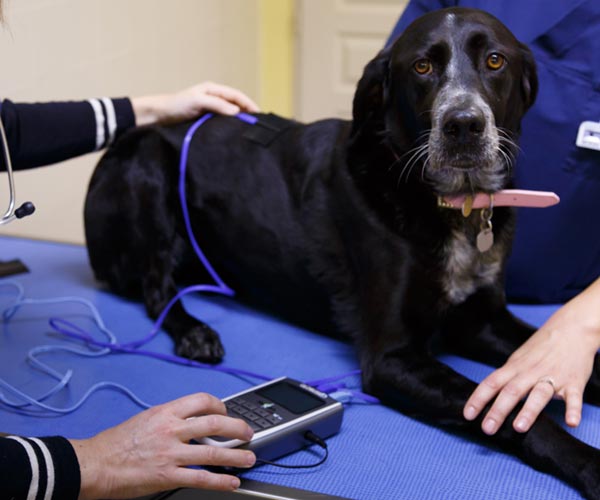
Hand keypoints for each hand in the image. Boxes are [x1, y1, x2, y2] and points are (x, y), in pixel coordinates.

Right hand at [70, 392, 255, 498]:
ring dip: (236, 455)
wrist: (94, 464)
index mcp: (165, 412)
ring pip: (213, 451)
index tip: (226, 411)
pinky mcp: (168, 476)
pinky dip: (220, 481)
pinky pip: (201, 478)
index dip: (220, 404)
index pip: (202, 400)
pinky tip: (231, 483)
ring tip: (249, 458)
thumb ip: (169, 420)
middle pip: (214, 422)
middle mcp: (171, 429)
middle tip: (247, 432)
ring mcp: (171, 453)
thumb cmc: (115, 443)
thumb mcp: (145, 419)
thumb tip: (188, 423)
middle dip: (237, 427)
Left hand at [132, 82, 259, 125]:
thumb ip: (217, 105)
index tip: (258, 115)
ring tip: (248, 131)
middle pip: (235, 104)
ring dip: (239, 121)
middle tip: (257, 125)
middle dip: (247, 113)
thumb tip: (236, 111)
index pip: (236, 96)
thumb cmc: (175, 105)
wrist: (158, 116)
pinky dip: (229, 127)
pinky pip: (222, 122)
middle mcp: (213, 98)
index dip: (248, 104)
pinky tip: (233, 135)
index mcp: (213, 90)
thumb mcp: (197, 101)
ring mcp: (210, 110)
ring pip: (230, 114)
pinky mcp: (205, 120)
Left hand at [464, 278, 599, 434]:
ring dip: (529, 411)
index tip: (467, 415)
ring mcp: (553, 377)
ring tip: (518, 427)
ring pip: (539, 394)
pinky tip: (571, 423)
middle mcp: (530, 372)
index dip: (478, 399)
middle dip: (498, 410)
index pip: (491, 383)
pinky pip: (574, 397)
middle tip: (487, 429)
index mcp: (515, 367)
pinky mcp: (574, 382)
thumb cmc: (541, 347)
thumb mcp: (519, 358)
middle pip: (511, 391)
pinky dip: (573, 410)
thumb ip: (507, 376)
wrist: (572, 328)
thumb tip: (488, 394)